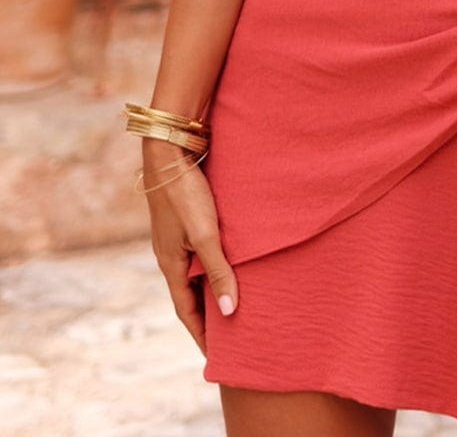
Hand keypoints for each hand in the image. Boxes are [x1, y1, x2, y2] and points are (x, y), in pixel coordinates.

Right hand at [141, 140, 237, 354]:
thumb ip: (219, 271)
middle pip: (191, 296)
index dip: (202, 334)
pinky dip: (214, 265)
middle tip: (230, 335)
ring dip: (213, 288)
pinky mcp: (185, 221)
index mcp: (171, 265)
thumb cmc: (187, 194)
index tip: (216, 356)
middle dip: (208, 316)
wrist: (169, 152)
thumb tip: (229, 312)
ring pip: (196, 273)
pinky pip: (200, 253)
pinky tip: (230, 262)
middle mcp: (171, 256)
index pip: (187, 312)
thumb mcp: (205, 235)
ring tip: (234, 302)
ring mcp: (176, 239)